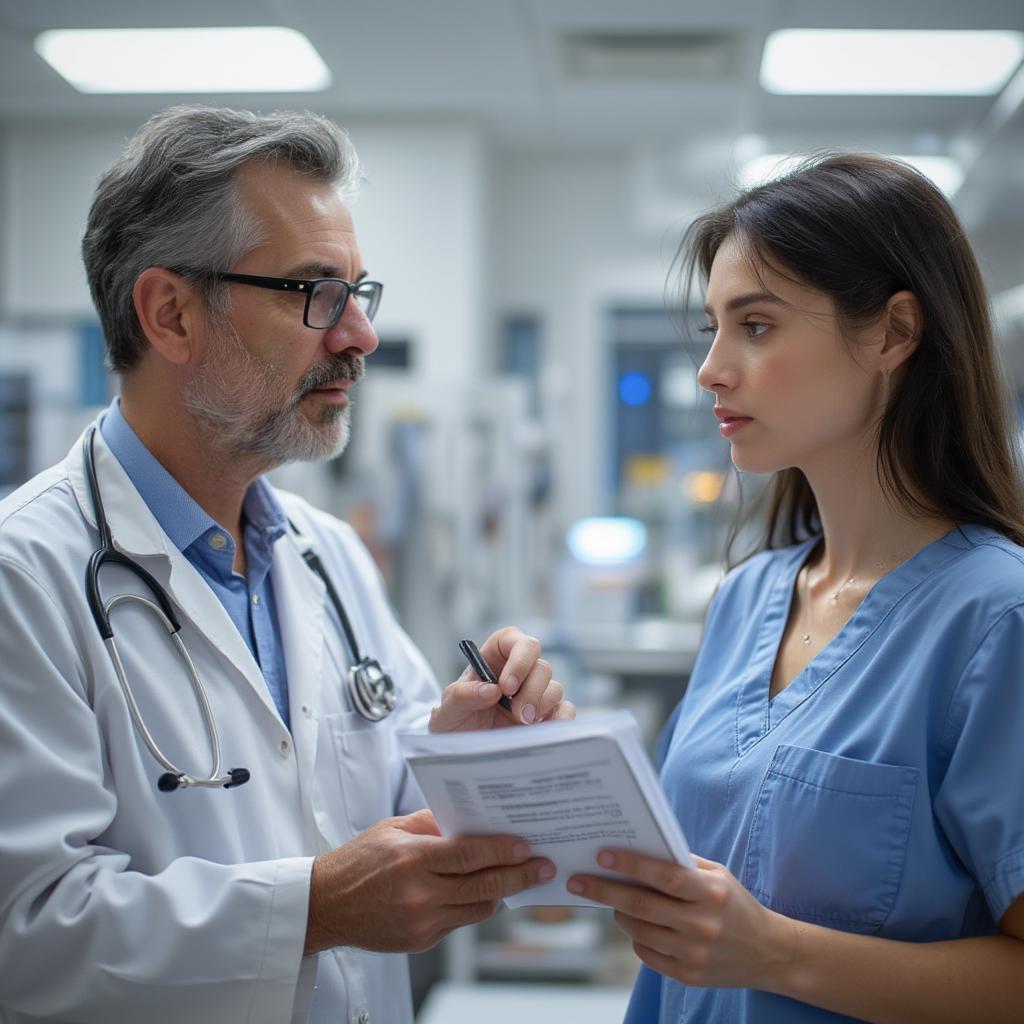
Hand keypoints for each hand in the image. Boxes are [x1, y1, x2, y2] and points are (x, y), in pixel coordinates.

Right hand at [306, 809, 554, 954]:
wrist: (325, 905)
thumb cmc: (357, 860)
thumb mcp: (393, 828)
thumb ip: (433, 822)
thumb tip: (471, 817)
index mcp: (412, 859)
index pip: (469, 854)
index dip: (502, 851)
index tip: (526, 845)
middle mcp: (420, 894)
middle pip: (483, 886)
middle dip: (520, 876)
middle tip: (543, 867)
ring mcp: (421, 922)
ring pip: (478, 908)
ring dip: (502, 892)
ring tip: (519, 877)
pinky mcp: (421, 941)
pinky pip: (461, 921)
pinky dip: (476, 905)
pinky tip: (484, 891)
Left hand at [429, 626, 574, 730]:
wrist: (462, 753)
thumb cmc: (454, 722)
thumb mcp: (448, 709)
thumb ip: (462, 696)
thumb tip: (490, 691)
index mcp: (494, 658)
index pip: (514, 640)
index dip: (517, 658)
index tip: (506, 686)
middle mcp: (519, 672)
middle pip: (541, 665)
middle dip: (531, 690)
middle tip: (517, 714)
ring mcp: (534, 694)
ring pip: (555, 688)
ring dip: (540, 706)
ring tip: (520, 725)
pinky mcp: (546, 716)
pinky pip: (565, 711)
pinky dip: (560, 720)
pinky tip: (541, 732)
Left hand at [566, 849, 794, 989]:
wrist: (768, 953)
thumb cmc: (735, 904)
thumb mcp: (718, 875)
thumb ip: (682, 864)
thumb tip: (638, 848)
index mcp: (712, 893)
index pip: (664, 875)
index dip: (631, 864)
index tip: (601, 855)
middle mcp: (703, 924)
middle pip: (642, 905)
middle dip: (604, 890)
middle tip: (577, 880)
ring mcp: (695, 954)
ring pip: (639, 930)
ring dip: (618, 912)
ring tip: (610, 900)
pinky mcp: (688, 976)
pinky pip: (647, 953)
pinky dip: (635, 936)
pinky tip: (636, 924)